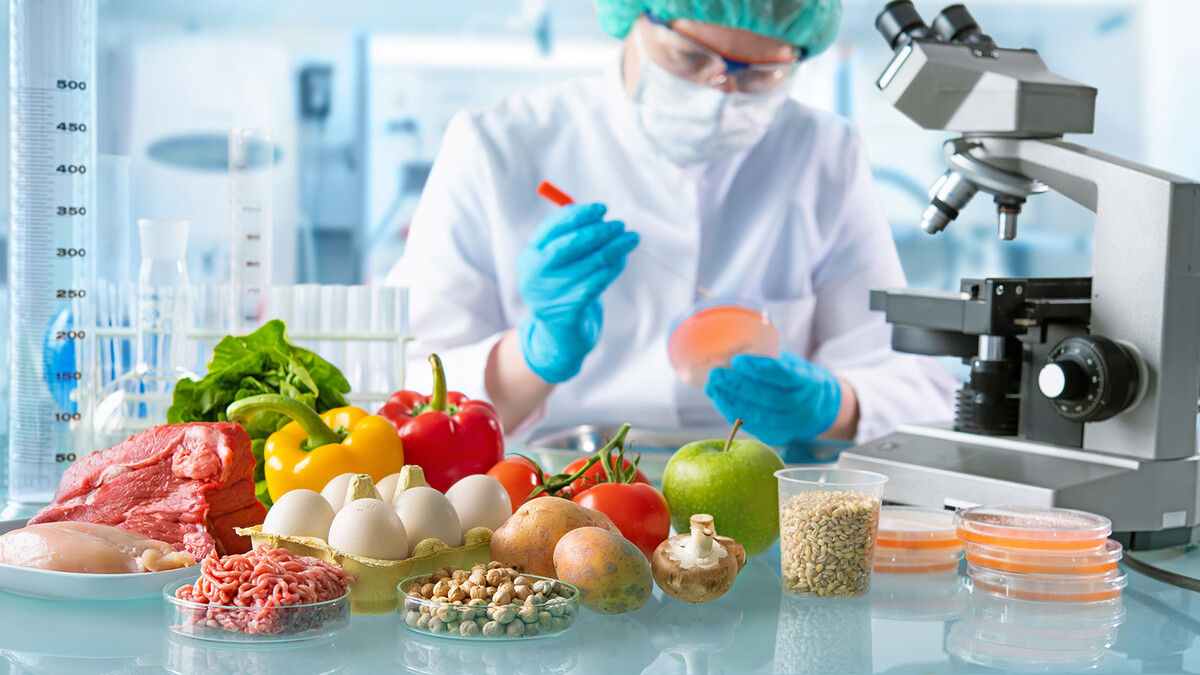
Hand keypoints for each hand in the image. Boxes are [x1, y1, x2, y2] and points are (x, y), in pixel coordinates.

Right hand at [517, 203, 638, 382]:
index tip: (602, 209)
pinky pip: (597, 284)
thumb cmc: (562, 286)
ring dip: (614, 249)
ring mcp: (549, 295)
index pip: (552, 227)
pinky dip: (612, 270)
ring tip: (630, 239)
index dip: (578, 215)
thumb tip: (599, 214)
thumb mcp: (558, 262)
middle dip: (599, 232)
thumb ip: (572, 237)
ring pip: (590, 265)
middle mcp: (534, 275)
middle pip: (570, 245)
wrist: (558, 333)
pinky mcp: (567, 312)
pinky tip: (621, 261)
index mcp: (529, 256)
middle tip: (621, 224)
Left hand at [705, 352, 841, 444]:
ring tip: (712, 387)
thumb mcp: (791, 363)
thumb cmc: (798, 377)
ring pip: (759, 416)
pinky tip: (719, 400)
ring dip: (730, 401)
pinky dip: (733, 413)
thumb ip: (769, 361)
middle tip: (716, 374)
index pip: (784, 376)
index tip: (736, 360)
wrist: (820, 406)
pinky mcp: (780, 437)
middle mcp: (804, 407)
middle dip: (738, 386)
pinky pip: (753, 427)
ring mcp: (793, 425)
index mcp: (809, 382)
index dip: (759, 369)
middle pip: (768, 398)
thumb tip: (732, 354)